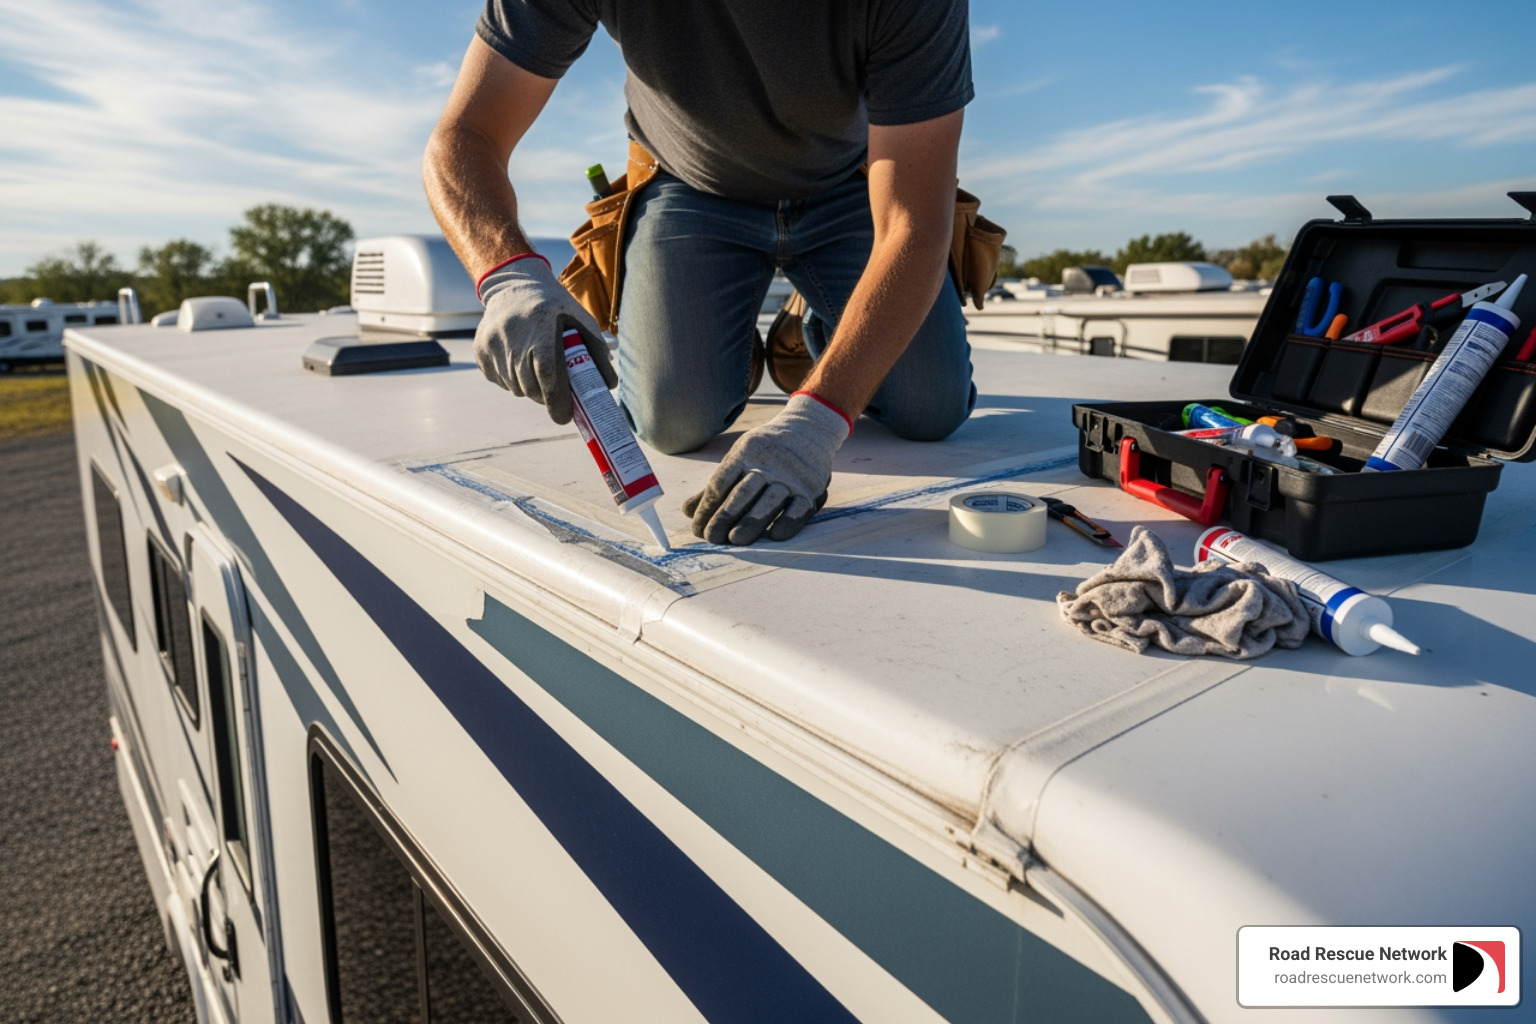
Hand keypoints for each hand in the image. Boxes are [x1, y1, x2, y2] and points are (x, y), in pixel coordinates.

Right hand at [474, 255, 615, 423]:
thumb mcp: (580, 319)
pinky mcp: (480, 349)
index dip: (556, 399)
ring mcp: (492, 342)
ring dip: (529, 388)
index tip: (565, 417)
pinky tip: (519, 362)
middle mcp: (512, 333)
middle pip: (530, 385)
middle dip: (546, 398)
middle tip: (556, 396)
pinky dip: (512, 380)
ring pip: (514, 386)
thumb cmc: (554, 306)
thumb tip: (607, 385)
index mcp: (541, 323)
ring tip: (538, 371)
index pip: (547, 371)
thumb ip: (596, 350)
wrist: (513, 284)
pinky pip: (499, 380)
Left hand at [683, 393, 851, 544]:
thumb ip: (717, 485)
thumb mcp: (740, 457)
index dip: (706, 509)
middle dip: (723, 519)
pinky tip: (771, 536)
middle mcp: (769, 464)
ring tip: (734, 541)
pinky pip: (798, 512)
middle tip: (711, 538)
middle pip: (741, 495)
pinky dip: (785, 526)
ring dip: (749, 525)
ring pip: (767, 504)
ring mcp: (792, 478)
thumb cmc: (765, 451)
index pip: (720, 484)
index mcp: (746, 453)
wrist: (809, 430)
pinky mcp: (812, 491)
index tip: (697, 528)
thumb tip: (688, 511)